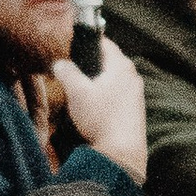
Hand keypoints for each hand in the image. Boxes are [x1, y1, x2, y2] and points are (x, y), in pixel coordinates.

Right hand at [51, 36, 147, 180]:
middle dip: (90, 64)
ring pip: (113, 79)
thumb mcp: (76, 92)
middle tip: (72, 70)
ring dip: (97, 82)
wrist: (121, 153)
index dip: (87, 42)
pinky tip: (93, 108)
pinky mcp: (135, 111)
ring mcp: (136, 94)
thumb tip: (59, 63)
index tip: (73, 46)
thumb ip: (66, 72)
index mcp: (121, 66)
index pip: (104, 43)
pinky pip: (117, 95)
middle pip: (109, 61)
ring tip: (80, 91)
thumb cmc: (100, 118)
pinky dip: (104, 96)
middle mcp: (133, 76)